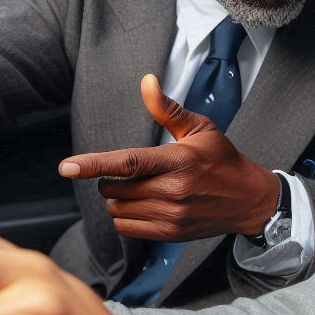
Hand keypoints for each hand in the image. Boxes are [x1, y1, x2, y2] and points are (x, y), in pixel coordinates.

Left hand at [58, 74, 279, 241]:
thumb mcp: (200, 128)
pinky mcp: (169, 233)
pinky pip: (125, 228)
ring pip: (116, 209)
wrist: (248, 199)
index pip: (129, 162)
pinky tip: (144, 205)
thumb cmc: (222, 159)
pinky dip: (125, 216)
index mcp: (179, 160)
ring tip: (143, 187)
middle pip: (114, 187)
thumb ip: (167, 108)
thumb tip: (147, 80)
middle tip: (136, 170)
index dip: (94, 164)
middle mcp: (173, 191)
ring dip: (119, 198)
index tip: (66, 167)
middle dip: (112, 177)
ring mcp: (171, 216)